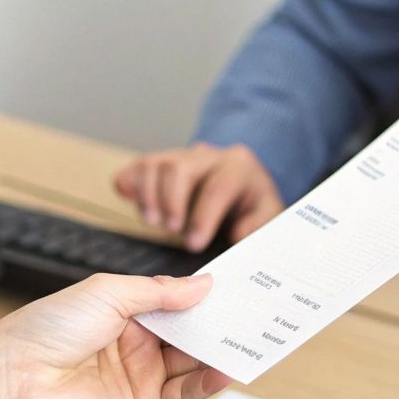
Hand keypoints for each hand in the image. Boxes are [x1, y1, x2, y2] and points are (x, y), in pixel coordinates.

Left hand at [0, 274, 231, 398]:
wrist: (10, 379)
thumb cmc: (44, 328)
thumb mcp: (108, 293)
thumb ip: (161, 292)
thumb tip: (204, 285)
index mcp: (125, 311)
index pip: (178, 302)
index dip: (207, 296)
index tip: (241, 287)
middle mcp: (135, 343)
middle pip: (191, 334)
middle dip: (222, 324)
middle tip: (260, 312)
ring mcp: (139, 376)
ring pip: (193, 364)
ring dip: (222, 352)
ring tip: (253, 338)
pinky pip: (183, 394)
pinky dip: (208, 382)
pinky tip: (227, 368)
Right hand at [113, 142, 283, 251]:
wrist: (242, 187)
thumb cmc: (253, 206)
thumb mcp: (268, 215)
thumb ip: (258, 224)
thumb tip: (238, 233)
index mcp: (239, 166)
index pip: (217, 187)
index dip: (203, 218)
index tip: (194, 244)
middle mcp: (208, 154)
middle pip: (178, 168)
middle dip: (171, 202)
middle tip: (172, 230)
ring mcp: (182, 155)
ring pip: (155, 164)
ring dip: (149, 195)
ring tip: (154, 221)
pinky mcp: (162, 162)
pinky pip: (139, 166)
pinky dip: (130, 183)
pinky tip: (132, 202)